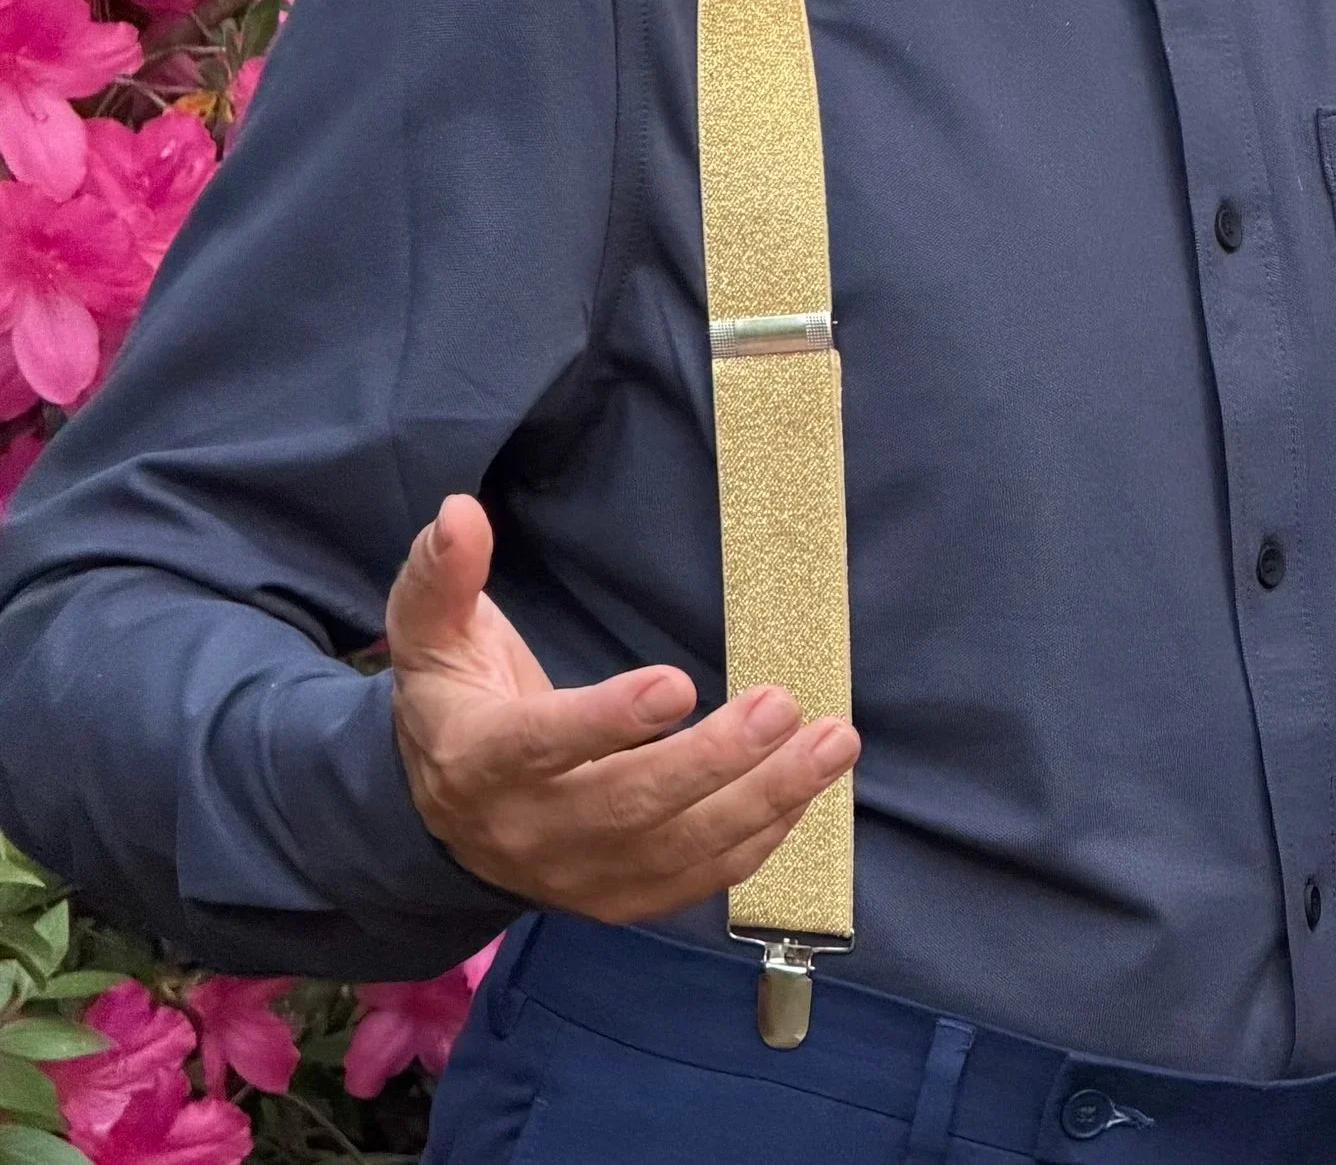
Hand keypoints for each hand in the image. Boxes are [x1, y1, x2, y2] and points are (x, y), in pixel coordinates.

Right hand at [386, 494, 859, 919]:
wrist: (438, 813)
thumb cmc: (451, 700)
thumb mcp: (429, 633)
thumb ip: (442, 574)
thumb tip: (460, 510)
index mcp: (478, 761)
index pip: (542, 746)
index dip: (608, 722)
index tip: (677, 685)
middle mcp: (527, 831)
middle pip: (627, 806)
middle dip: (713, 760)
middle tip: (782, 705)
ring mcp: (576, 876)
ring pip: (678, 849)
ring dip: (764, 799)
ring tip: (833, 742)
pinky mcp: (618, 898)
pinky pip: (696, 879)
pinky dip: (759, 839)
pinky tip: (808, 789)